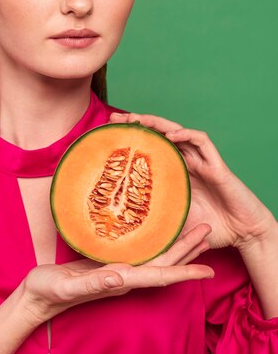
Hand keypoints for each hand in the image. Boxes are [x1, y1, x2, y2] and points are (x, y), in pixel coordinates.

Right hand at [22, 223, 214, 323]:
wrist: (36, 297)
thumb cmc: (48, 291)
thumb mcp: (67, 286)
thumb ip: (92, 283)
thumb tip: (120, 277)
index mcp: (119, 282)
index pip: (159, 277)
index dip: (185, 272)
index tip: (209, 269)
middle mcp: (124, 278)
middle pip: (164, 265)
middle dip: (188, 251)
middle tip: (208, 230)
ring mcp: (117, 272)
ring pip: (155, 259)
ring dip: (177, 247)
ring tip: (194, 233)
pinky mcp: (108, 264)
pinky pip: (140, 254)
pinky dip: (156, 244)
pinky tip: (159, 235)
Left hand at [109, 111, 276, 250]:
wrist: (243, 235)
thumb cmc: (210, 230)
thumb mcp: (173, 225)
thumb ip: (154, 223)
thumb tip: (123, 234)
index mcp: (174, 173)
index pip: (150, 148)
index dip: (132, 139)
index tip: (109, 133)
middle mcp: (186, 163)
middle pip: (160, 134)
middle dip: (139, 123)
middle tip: (116, 118)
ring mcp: (202, 162)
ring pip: (178, 132)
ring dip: (158, 123)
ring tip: (138, 119)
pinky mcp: (217, 166)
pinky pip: (202, 143)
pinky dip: (187, 135)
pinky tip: (172, 134)